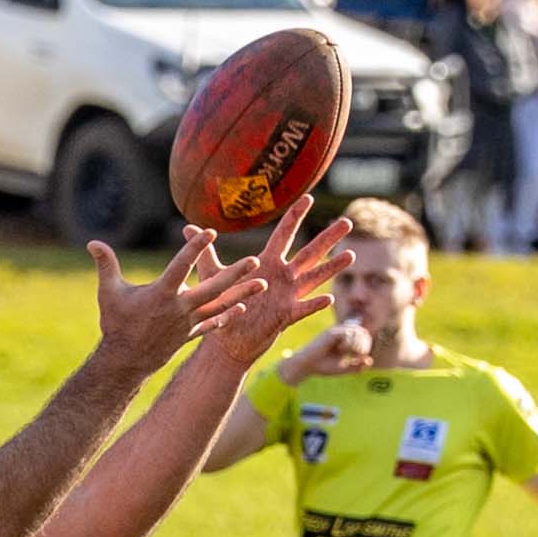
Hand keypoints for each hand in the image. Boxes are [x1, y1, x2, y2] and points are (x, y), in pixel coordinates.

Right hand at [88, 223, 265, 378]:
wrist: (124, 362)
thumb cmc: (116, 324)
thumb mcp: (108, 293)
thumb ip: (105, 265)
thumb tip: (92, 242)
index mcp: (161, 294)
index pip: (181, 266)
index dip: (195, 248)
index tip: (210, 232)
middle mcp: (179, 308)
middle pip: (212, 288)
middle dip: (234, 274)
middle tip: (255, 260)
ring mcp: (186, 323)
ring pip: (219, 306)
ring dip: (242, 295)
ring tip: (263, 284)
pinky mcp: (188, 335)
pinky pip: (212, 324)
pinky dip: (227, 317)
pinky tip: (242, 308)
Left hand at [186, 196, 354, 372]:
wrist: (226, 339)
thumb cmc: (221, 305)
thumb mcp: (211, 275)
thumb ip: (203, 251)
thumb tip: (187, 229)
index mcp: (267, 263)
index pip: (284, 234)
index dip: (295, 216)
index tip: (308, 197)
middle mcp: (282, 276)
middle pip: (310, 252)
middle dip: (328, 238)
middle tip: (348, 223)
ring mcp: (287, 296)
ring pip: (314, 278)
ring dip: (332, 268)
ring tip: (351, 255)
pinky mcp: (285, 316)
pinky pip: (303, 308)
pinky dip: (315, 304)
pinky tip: (331, 298)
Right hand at [283, 313, 373, 384]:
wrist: (307, 366)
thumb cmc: (322, 366)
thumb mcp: (343, 368)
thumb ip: (356, 366)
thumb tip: (370, 361)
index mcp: (346, 340)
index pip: (363, 336)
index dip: (366, 345)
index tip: (360, 358)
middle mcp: (342, 333)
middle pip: (362, 331)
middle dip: (364, 344)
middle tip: (357, 355)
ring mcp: (336, 332)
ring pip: (356, 331)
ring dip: (357, 344)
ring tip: (351, 353)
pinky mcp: (331, 333)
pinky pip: (347, 333)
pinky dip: (349, 342)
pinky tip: (342, 350)